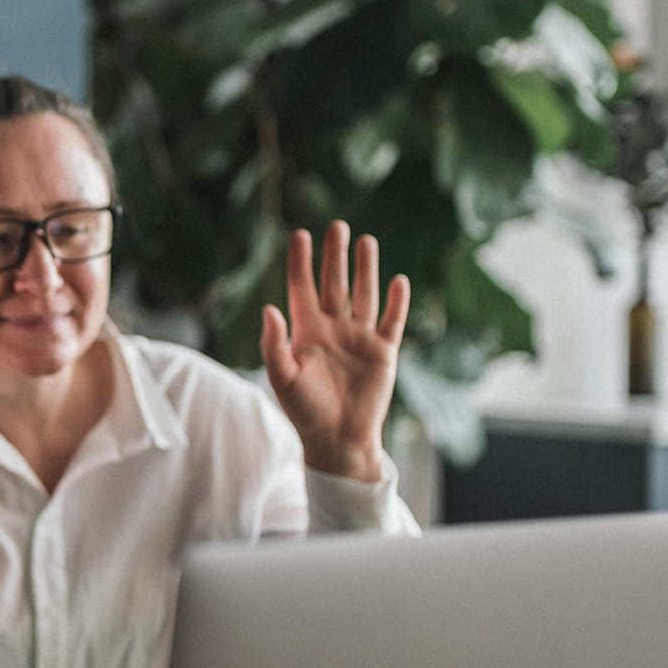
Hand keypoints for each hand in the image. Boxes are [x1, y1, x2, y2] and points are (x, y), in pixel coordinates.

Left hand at [259, 221, 409, 482]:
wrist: (338, 440)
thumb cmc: (305, 412)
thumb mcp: (283, 379)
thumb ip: (274, 345)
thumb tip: (268, 309)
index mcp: (307, 331)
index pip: (302, 288)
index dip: (301, 262)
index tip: (300, 234)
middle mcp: (333, 329)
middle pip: (335, 284)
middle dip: (335, 256)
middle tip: (337, 226)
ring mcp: (359, 339)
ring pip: (364, 295)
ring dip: (366, 270)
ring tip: (366, 241)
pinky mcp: (383, 352)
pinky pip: (391, 321)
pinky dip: (396, 302)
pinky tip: (398, 280)